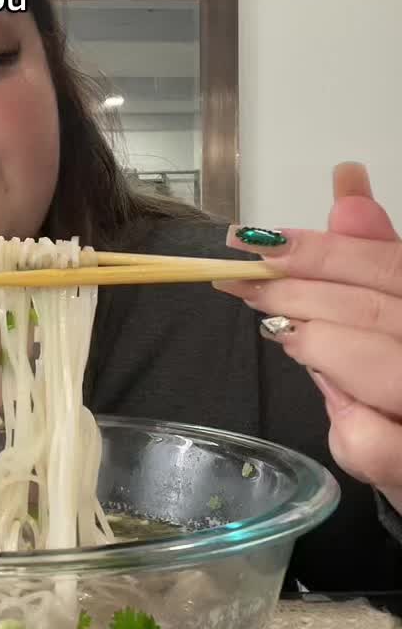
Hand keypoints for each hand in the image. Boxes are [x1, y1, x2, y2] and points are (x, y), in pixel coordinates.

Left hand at [214, 163, 401, 510]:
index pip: (387, 264)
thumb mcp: (398, 311)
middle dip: (298, 291)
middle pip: (375, 308)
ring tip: (282, 334)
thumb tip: (347, 184)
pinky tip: (340, 412)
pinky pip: (372, 444)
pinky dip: (347, 428)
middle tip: (243, 282)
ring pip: (382, 366)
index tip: (256, 243)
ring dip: (318, 346)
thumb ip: (376, 255)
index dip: (321, 250)